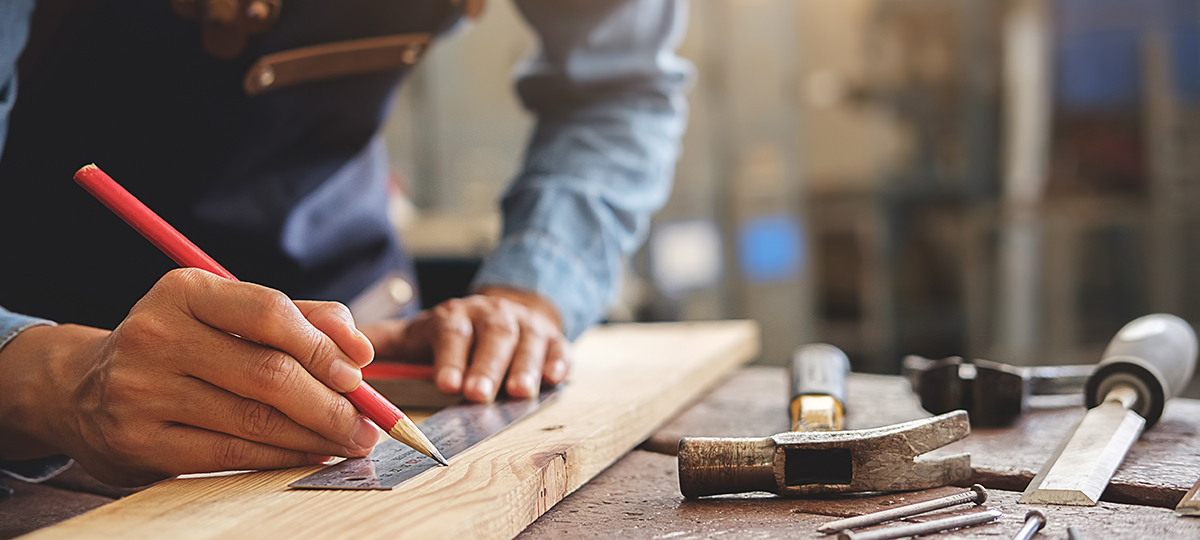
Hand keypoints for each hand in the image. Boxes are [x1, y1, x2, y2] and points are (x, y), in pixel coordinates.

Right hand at [0, 268, 378, 485]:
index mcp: (184, 291)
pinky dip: (281, 457)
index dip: (324, 345)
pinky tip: (310, 454)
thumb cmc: (182, 346)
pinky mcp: (140, 443)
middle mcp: (157, 335)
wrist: (81, 390)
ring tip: (349, 441)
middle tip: (368, 424)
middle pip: (268, 373)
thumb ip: (298, 319)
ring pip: (254, 419)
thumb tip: (358, 349)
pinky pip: (230, 454)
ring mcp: (142, 392)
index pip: (269, 312)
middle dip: (332, 404)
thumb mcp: (225, 315)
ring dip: (315, 435)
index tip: (360, 372)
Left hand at [359, 288, 571, 402]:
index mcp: (455, 316)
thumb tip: (333, 350)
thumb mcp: (418, 334)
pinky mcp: (553, 339)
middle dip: (485, 366)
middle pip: (492, 336)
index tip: (445, 383)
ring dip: (523, 367)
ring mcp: (525, 327)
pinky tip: (555, 378)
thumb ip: (382, 343)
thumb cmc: (454, 334)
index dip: (450, 357)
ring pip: (527, 342)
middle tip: (477, 395)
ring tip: (518, 393)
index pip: (451, 331)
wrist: (506, 312)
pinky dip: (558, 363)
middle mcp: (492, 316)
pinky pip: (559, 348)